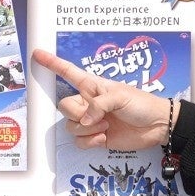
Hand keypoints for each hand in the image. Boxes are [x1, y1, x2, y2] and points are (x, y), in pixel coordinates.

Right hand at [33, 48, 176, 153]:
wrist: (157, 126)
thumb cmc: (141, 104)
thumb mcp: (121, 96)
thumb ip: (99, 105)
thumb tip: (85, 120)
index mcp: (92, 86)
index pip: (68, 72)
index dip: (53, 63)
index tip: (38, 54)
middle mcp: (88, 103)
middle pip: (64, 107)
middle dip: (77, 114)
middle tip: (97, 116)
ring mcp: (91, 121)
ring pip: (70, 126)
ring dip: (87, 130)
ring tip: (107, 126)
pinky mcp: (95, 137)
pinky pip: (78, 142)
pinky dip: (90, 141)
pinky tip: (104, 138)